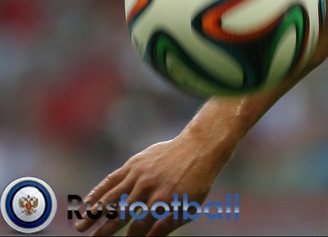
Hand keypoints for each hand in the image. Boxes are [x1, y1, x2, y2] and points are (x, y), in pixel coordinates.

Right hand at [73, 135, 223, 236]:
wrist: (199, 147)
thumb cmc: (197, 181)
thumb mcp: (189, 207)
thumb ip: (166, 226)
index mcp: (163, 202)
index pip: (138, 228)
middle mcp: (149, 189)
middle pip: (120, 215)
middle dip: (104, 231)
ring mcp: (140, 175)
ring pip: (111, 197)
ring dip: (93, 214)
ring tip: (80, 227)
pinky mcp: (134, 164)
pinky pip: (112, 180)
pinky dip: (98, 192)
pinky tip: (86, 204)